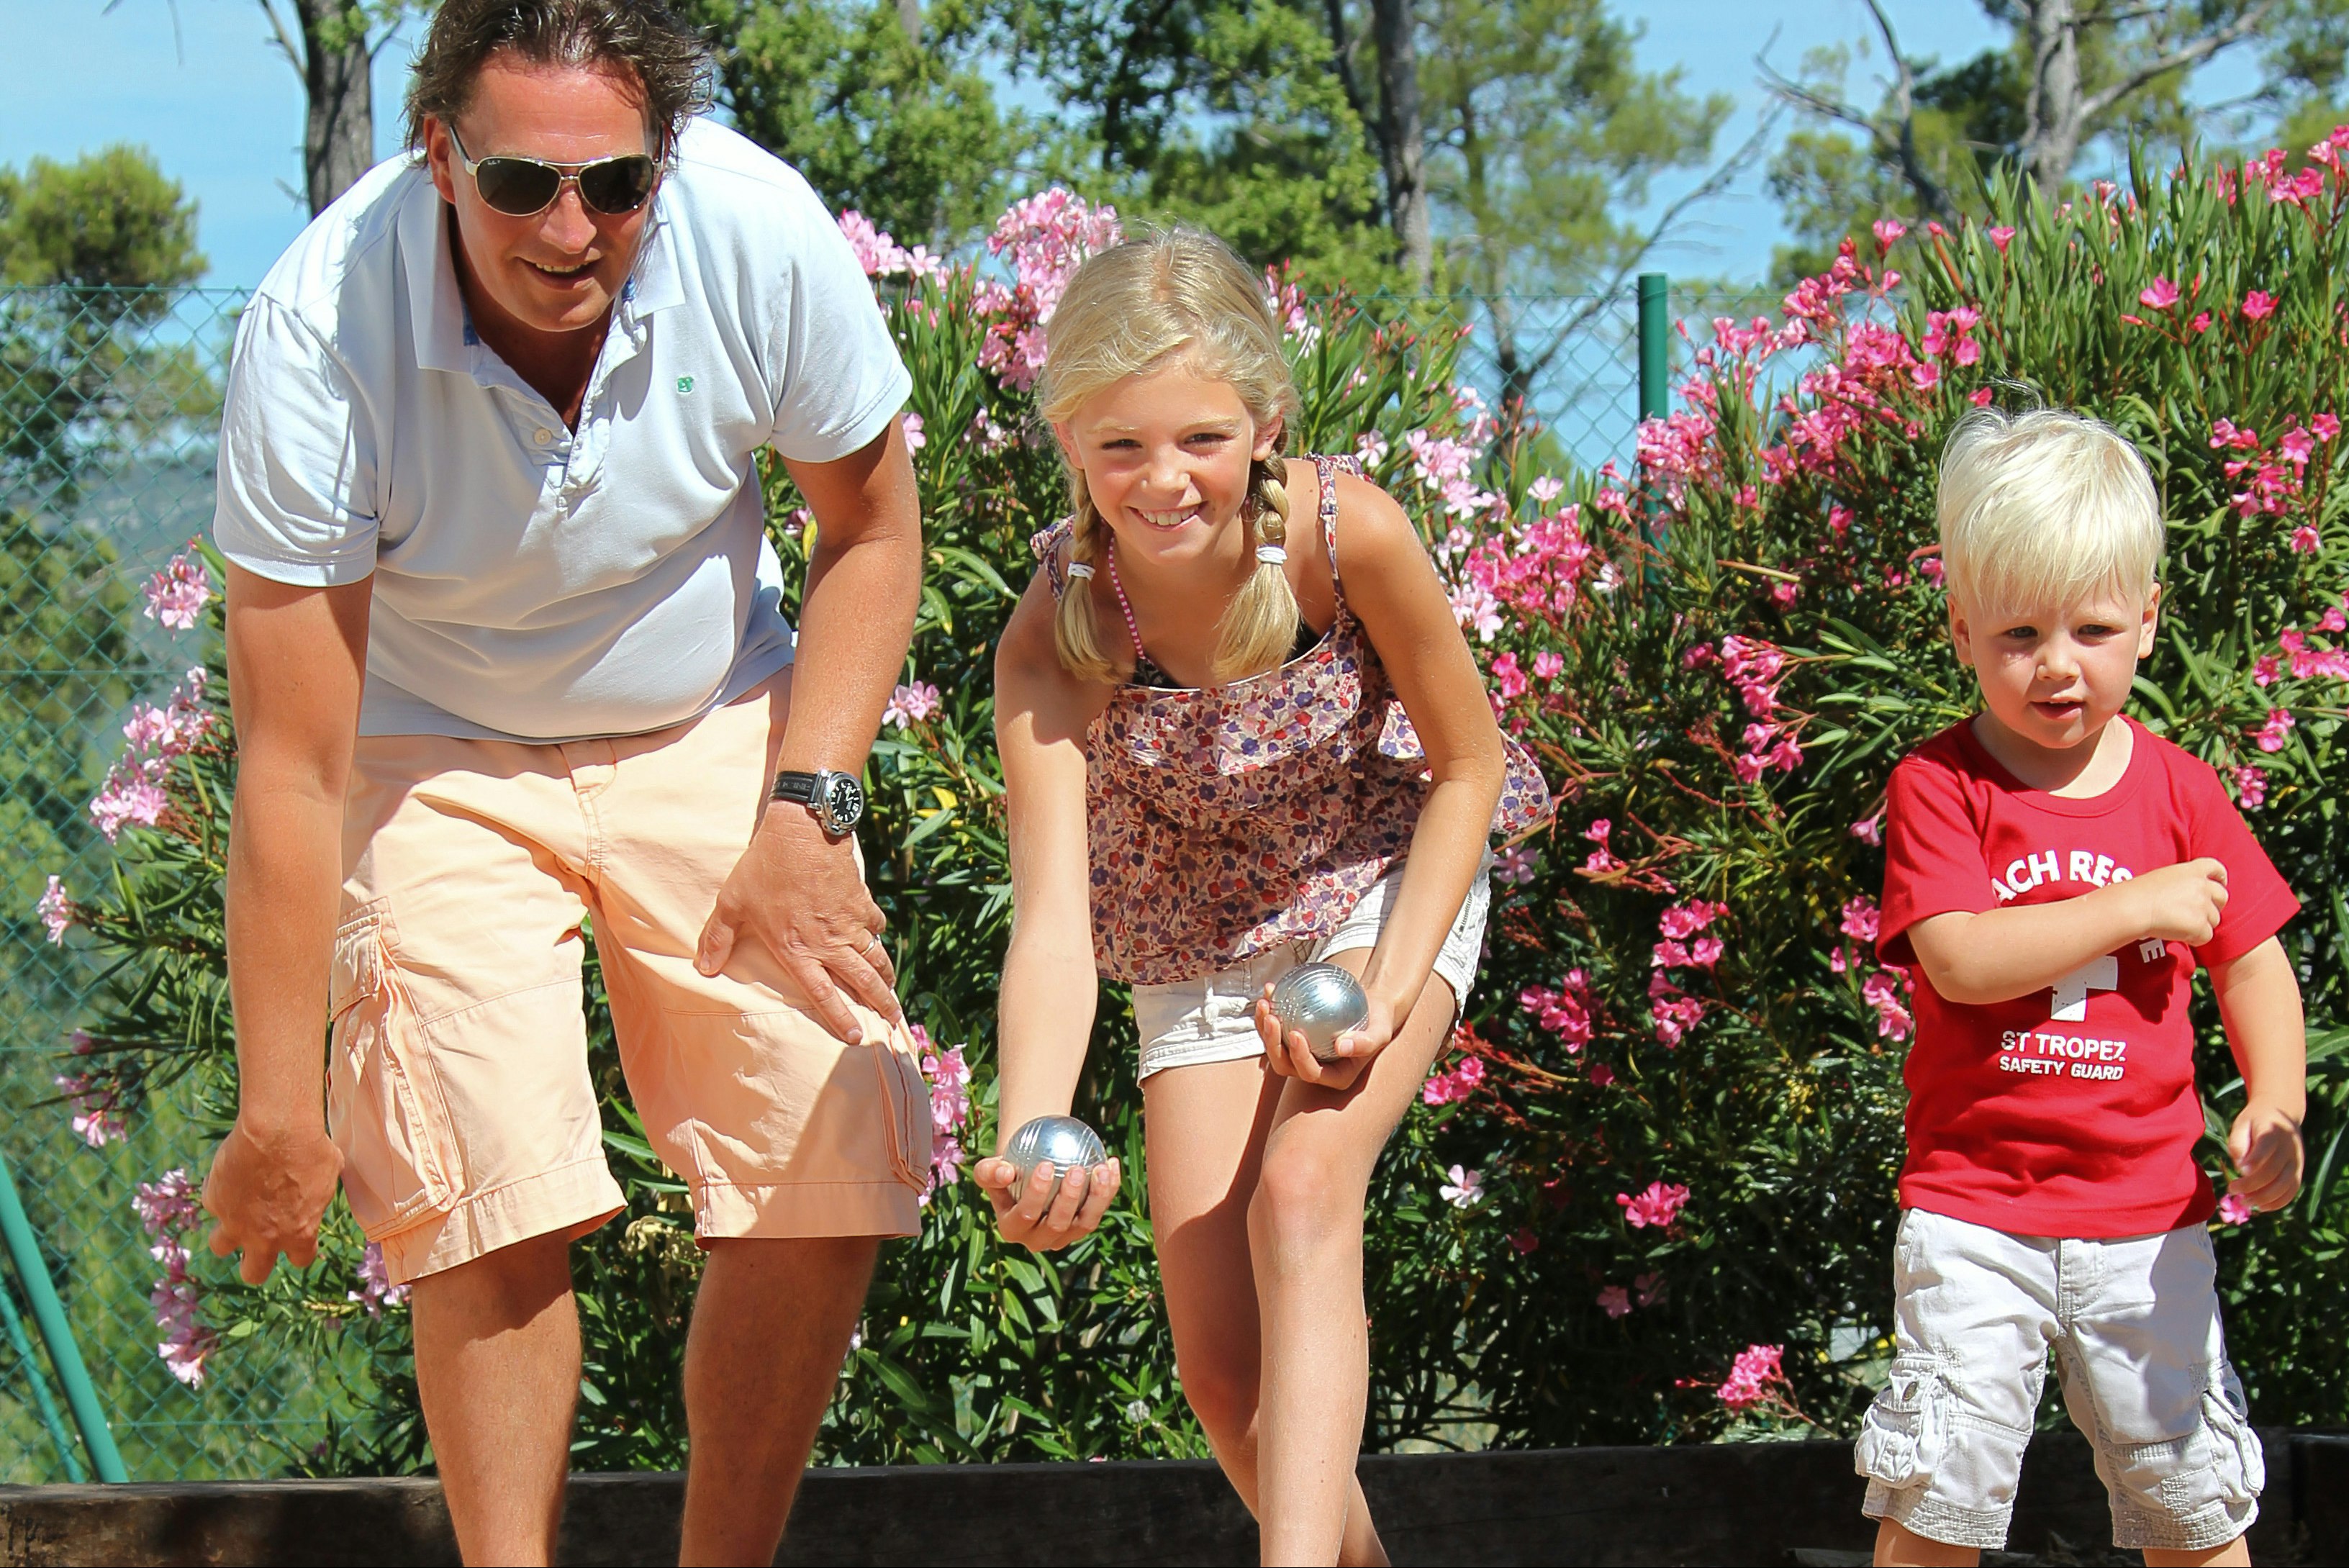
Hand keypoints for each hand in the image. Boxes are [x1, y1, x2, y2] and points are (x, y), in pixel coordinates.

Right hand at [202, 1118, 343, 1284]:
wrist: (277, 1132)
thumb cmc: (311, 1150)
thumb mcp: (329, 1175)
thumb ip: (317, 1195)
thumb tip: (317, 1188)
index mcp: (300, 1235)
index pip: (300, 1260)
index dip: (298, 1249)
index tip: (295, 1235)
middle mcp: (265, 1238)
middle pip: (253, 1273)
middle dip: (253, 1263)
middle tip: (256, 1243)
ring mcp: (236, 1223)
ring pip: (220, 1247)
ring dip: (227, 1233)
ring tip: (237, 1211)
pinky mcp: (215, 1202)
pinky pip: (213, 1202)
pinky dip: (219, 1192)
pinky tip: (231, 1172)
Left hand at [696, 802, 899, 1043]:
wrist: (803, 830)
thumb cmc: (764, 868)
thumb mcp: (732, 903)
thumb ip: (718, 938)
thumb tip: (702, 968)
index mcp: (797, 950)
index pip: (823, 994)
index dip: (840, 1017)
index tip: (855, 1036)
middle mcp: (829, 943)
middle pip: (862, 982)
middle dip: (881, 1005)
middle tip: (893, 1022)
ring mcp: (849, 923)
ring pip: (876, 958)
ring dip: (886, 978)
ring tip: (892, 993)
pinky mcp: (861, 901)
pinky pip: (875, 926)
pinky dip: (877, 936)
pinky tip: (876, 939)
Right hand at [974, 1153, 1121, 1251]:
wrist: (1027, 1174)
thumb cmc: (1006, 1168)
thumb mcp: (990, 1168)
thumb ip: (990, 1171)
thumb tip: (1006, 1173)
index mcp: (1012, 1229)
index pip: (1025, 1215)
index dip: (1036, 1194)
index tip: (1046, 1165)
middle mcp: (1038, 1240)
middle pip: (1057, 1224)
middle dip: (1069, 1199)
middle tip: (1076, 1169)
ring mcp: (1064, 1237)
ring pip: (1085, 1223)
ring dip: (1096, 1197)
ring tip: (1100, 1168)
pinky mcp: (1083, 1228)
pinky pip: (1100, 1210)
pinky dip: (1109, 1188)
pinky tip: (1112, 1163)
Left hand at [1254, 982, 1397, 1092]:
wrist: (1371, 1007)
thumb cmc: (1379, 1021)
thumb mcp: (1381, 1032)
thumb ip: (1365, 1043)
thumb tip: (1342, 1047)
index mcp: (1333, 1077)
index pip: (1310, 1072)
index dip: (1299, 1058)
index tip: (1295, 1033)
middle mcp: (1312, 1069)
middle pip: (1284, 1064)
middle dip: (1272, 1044)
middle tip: (1272, 1017)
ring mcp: (1299, 1053)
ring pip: (1274, 1045)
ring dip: (1263, 1027)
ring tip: (1265, 1002)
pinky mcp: (1291, 1036)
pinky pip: (1275, 1026)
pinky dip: (1269, 1009)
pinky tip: (1270, 989)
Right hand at [2128, 858, 2228, 945]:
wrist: (2134, 907)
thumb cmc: (2139, 893)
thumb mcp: (2163, 877)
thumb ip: (2182, 883)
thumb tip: (2186, 897)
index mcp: (2192, 870)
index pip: (2216, 867)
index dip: (2220, 876)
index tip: (2219, 882)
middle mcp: (2202, 886)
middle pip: (2222, 896)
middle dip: (2214, 905)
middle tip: (2198, 913)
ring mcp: (2203, 906)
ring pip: (2214, 919)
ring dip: (2201, 924)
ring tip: (2179, 925)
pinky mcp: (2200, 926)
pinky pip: (2205, 936)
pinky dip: (2194, 939)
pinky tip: (2178, 935)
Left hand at [2226, 1100, 2303, 1215]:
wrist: (2282, 1113)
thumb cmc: (2255, 1121)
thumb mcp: (2242, 1123)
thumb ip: (2238, 1142)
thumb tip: (2240, 1165)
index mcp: (2273, 1132)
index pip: (2266, 1147)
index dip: (2254, 1160)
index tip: (2239, 1170)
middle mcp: (2289, 1148)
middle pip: (2273, 1171)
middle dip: (2252, 1185)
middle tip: (2232, 1189)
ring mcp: (2296, 1162)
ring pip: (2285, 1185)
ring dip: (2264, 1198)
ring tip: (2244, 1202)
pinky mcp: (2298, 1171)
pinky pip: (2292, 1191)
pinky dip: (2279, 1202)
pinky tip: (2262, 1207)